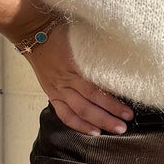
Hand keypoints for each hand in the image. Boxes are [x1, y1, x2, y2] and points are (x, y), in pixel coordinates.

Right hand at [24, 20, 134, 134]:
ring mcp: (58, 89)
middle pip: (89, 104)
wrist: (34, 33)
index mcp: (75, 65)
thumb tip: (122, 57)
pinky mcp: (52, 94)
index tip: (129, 109)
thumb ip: (99, 50)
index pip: (96, 89)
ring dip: (97, 122)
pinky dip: (78, 124)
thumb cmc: (61, 31)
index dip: (112, 102)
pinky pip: (65, 114)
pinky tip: (93, 132)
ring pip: (78, 111)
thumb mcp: (83, 36)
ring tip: (114, 129)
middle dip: (109, 116)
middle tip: (124, 125)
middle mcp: (67, 80)